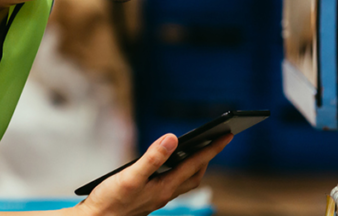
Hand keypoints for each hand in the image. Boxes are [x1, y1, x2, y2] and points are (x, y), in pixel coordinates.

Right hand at [72, 133, 232, 215]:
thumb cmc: (110, 201)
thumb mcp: (129, 176)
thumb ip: (152, 157)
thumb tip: (173, 138)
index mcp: (164, 188)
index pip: (195, 164)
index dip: (212, 149)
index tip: (227, 135)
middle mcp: (164, 194)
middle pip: (195, 174)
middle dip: (208, 157)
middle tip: (217, 140)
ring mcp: (157, 198)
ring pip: (184, 181)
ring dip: (194, 165)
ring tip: (198, 149)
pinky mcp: (148, 198)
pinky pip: (172, 183)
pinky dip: (178, 171)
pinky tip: (170, 164)